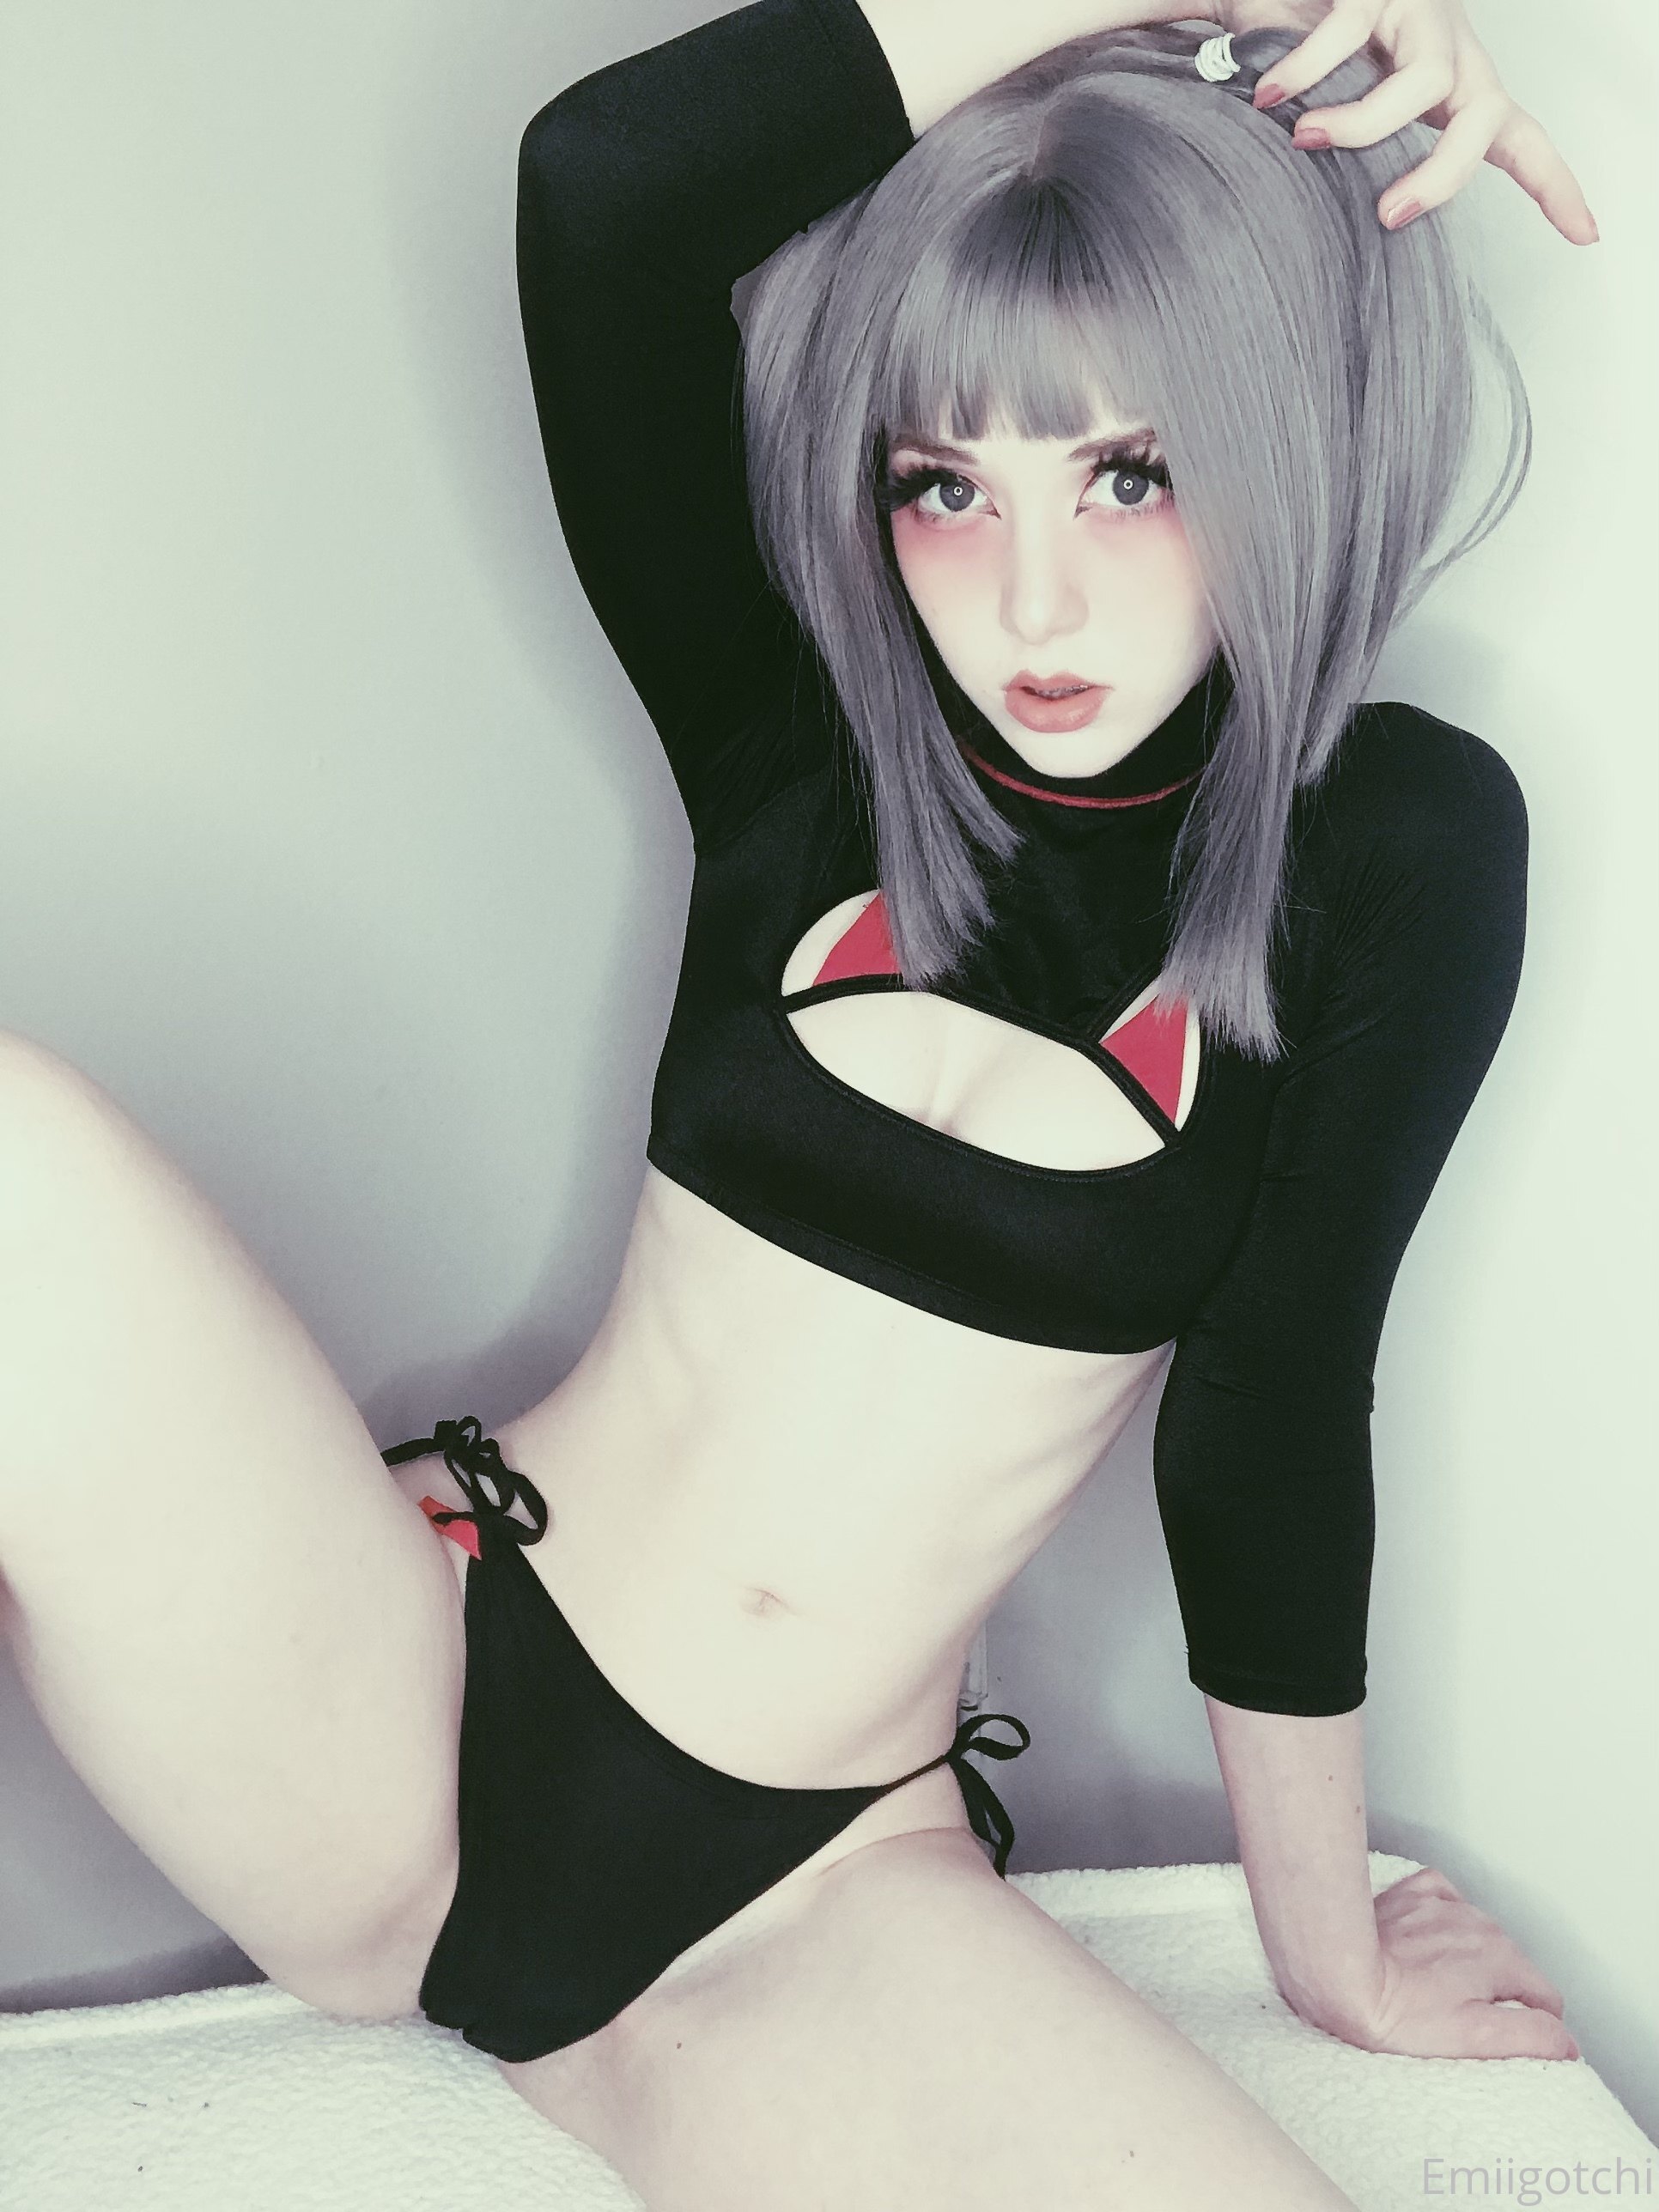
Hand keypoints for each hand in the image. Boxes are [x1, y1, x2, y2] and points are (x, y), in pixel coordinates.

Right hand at [1212, 0, 1597, 242]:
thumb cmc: (1325, 52)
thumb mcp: (1353, 113)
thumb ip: (1356, 160)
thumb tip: (1347, 226)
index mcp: (1456, 95)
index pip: (1520, 141)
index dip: (1554, 187)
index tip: (1585, 233)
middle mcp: (1449, 57)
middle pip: (1481, 121)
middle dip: (1442, 176)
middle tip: (1388, 215)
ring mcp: (1418, 19)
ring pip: (1428, 81)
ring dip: (1366, 124)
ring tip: (1308, 139)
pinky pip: (1350, 34)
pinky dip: (1306, 72)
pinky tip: (1269, 95)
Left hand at [1301, 1865, 1581, 2060]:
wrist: (1337, 1972)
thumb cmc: (1399, 2012)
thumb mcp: (1475, 2037)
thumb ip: (1530, 2037)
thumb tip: (1565, 2041)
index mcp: (1502, 1957)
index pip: (1546, 1997)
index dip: (1534, 2023)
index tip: (1507, 2037)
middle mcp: (1479, 1923)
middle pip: (1513, 1965)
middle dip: (1500, 1990)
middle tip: (1465, 2016)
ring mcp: (1442, 1904)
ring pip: (1479, 1932)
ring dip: (1471, 1956)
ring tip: (1439, 1985)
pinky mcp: (1410, 1894)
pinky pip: (1442, 1897)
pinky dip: (1443, 1916)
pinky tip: (1429, 1936)